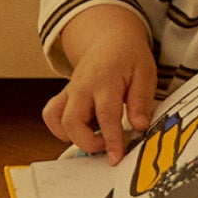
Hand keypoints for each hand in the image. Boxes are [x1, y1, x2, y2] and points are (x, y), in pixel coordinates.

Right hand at [43, 11, 156, 164]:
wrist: (109, 38)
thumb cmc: (128, 56)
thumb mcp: (145, 73)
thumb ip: (141, 101)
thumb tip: (140, 126)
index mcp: (105, 80)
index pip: (106, 115)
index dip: (111, 140)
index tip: (116, 158)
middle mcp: (82, 87)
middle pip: (72, 121)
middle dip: (87, 142)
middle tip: (109, 146)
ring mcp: (70, 91)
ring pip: (56, 119)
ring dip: (72, 136)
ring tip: (95, 138)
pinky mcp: (64, 96)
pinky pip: (52, 114)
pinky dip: (61, 129)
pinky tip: (83, 130)